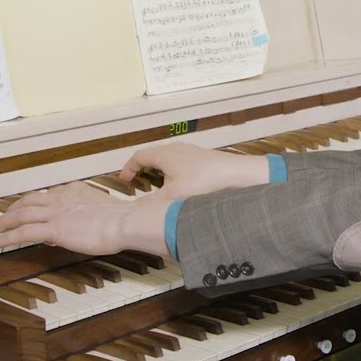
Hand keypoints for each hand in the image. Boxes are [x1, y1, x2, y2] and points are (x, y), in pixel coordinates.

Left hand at [0, 181, 170, 255]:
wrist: (125, 222)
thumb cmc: (123, 220)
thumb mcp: (103, 210)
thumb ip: (88, 213)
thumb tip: (79, 224)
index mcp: (75, 191)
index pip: (47, 195)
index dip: (34, 203)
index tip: (28, 209)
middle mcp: (62, 197)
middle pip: (29, 200)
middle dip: (12, 209)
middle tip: (1, 217)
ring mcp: (56, 212)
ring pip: (21, 213)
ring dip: (4, 221)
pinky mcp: (54, 228)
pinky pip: (23, 232)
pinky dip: (7, 237)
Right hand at [119, 143, 268, 200]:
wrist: (237, 174)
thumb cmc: (204, 181)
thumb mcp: (172, 196)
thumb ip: (150, 204)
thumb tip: (134, 211)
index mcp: (164, 154)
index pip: (138, 156)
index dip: (128, 169)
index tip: (124, 181)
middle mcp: (176, 148)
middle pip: (152, 156)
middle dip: (142, 170)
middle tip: (138, 185)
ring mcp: (190, 151)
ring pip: (167, 160)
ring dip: (158, 173)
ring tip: (157, 189)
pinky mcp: (202, 158)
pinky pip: (180, 163)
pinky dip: (173, 174)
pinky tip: (180, 188)